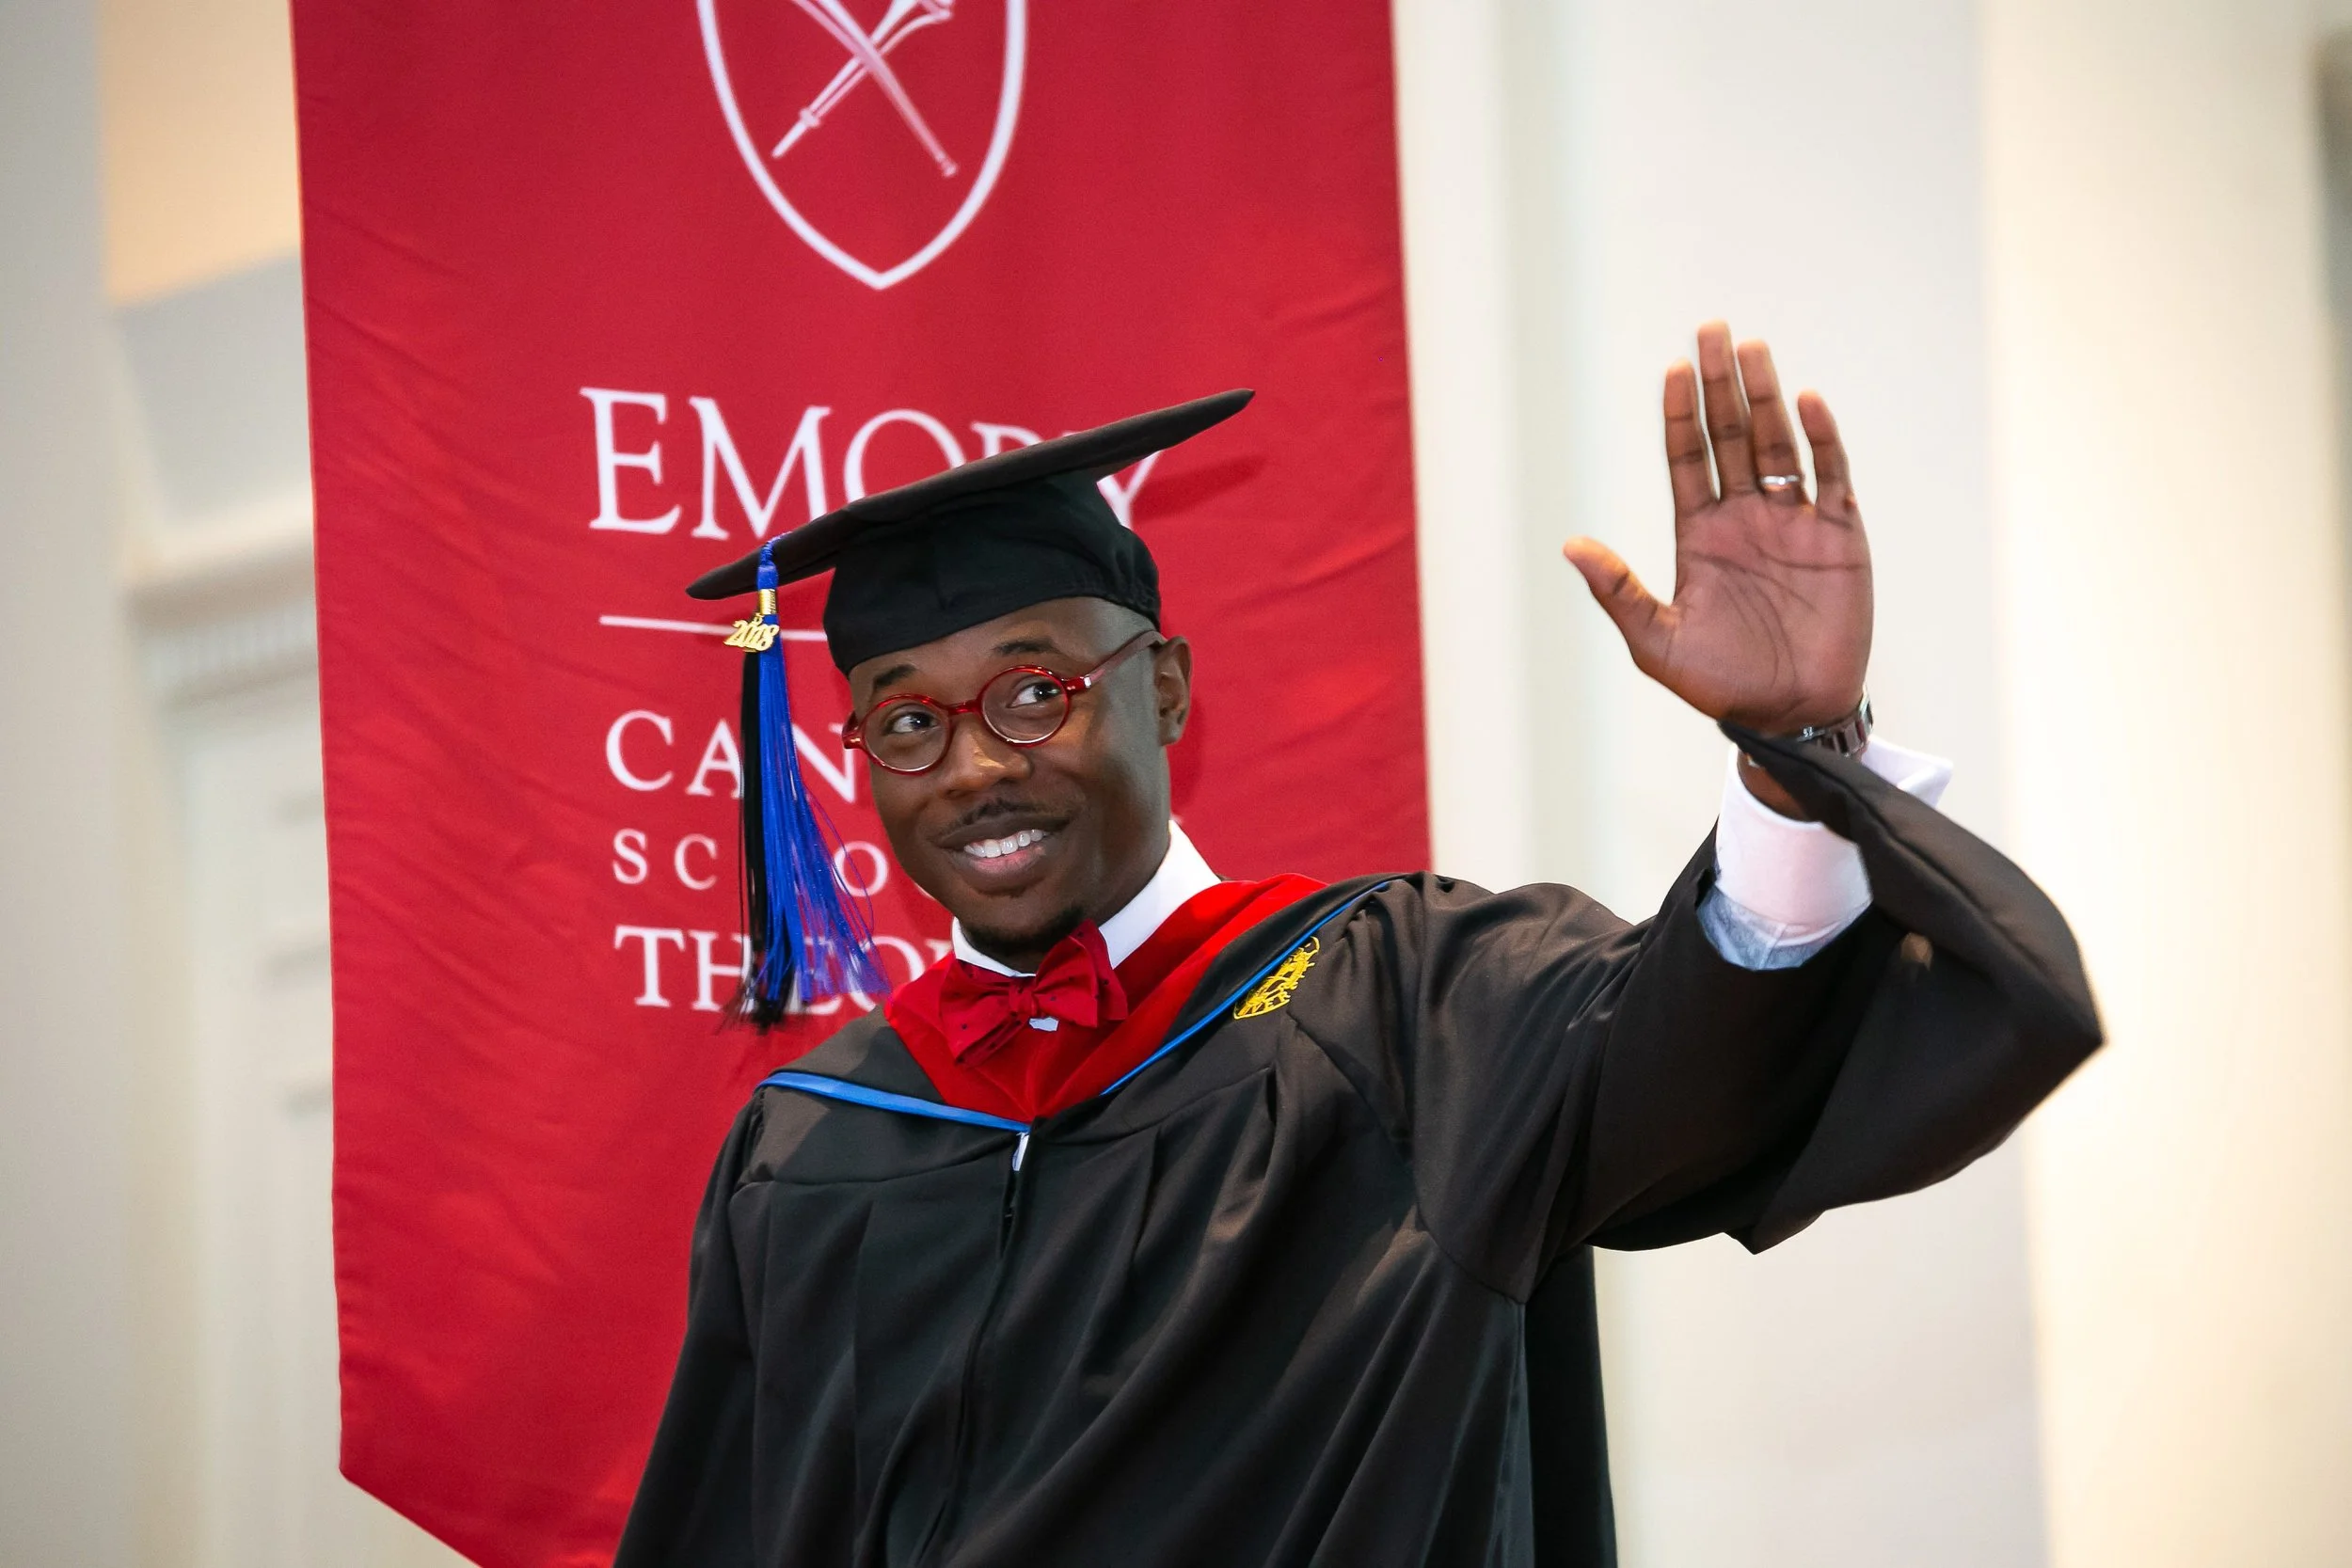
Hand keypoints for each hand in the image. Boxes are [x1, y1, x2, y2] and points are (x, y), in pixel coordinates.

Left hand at [1563, 323, 1871, 737]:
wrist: (1789, 715)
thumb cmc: (1721, 684)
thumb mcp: (1657, 642)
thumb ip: (1619, 592)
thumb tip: (1570, 546)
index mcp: (1700, 535)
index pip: (1688, 459)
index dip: (1681, 415)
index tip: (1673, 370)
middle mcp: (1745, 517)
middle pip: (1730, 436)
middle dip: (1720, 385)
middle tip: (1711, 330)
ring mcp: (1793, 522)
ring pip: (1776, 444)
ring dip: (1766, 397)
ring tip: (1751, 349)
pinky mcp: (1838, 536)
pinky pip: (1830, 477)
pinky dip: (1822, 440)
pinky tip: (1807, 403)